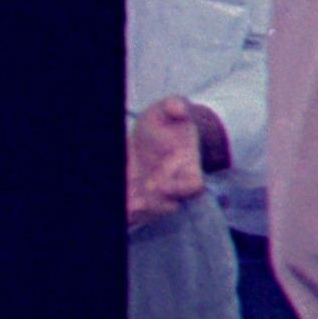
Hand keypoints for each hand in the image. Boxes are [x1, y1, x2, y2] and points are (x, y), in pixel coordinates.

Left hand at [125, 98, 206, 228]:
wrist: (157, 131)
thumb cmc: (167, 120)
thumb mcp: (169, 107)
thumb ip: (176, 105)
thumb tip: (179, 109)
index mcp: (187, 164)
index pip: (193, 184)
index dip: (181, 189)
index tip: (162, 186)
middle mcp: (174, 181)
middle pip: (170, 204)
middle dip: (154, 207)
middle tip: (135, 204)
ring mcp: (156, 190)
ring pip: (152, 210)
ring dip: (140, 212)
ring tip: (127, 208)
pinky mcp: (139, 192)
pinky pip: (136, 209)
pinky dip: (130, 213)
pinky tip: (124, 209)